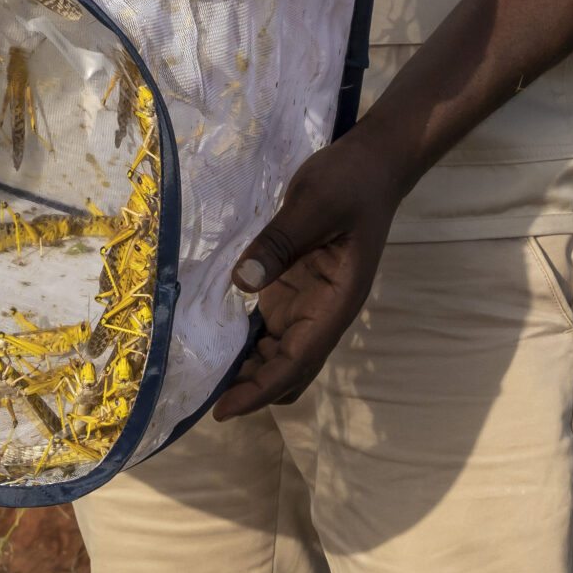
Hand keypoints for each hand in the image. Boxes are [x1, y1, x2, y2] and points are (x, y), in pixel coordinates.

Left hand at [212, 130, 410, 419]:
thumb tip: (243, 282)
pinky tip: (212, 340)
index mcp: (337, 302)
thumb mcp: (315, 204)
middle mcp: (323, 311)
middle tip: (201, 397)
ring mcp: (308, 301)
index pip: (298, 360)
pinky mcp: (293, 285)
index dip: (262, 388)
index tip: (225, 409)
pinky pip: (270, 325)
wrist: (373, 164)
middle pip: (288, 368)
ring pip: (278, 353)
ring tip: (200, 377)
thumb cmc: (351, 183)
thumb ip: (281, 241)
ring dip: (247, 369)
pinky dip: (246, 341)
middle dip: (251, 388)